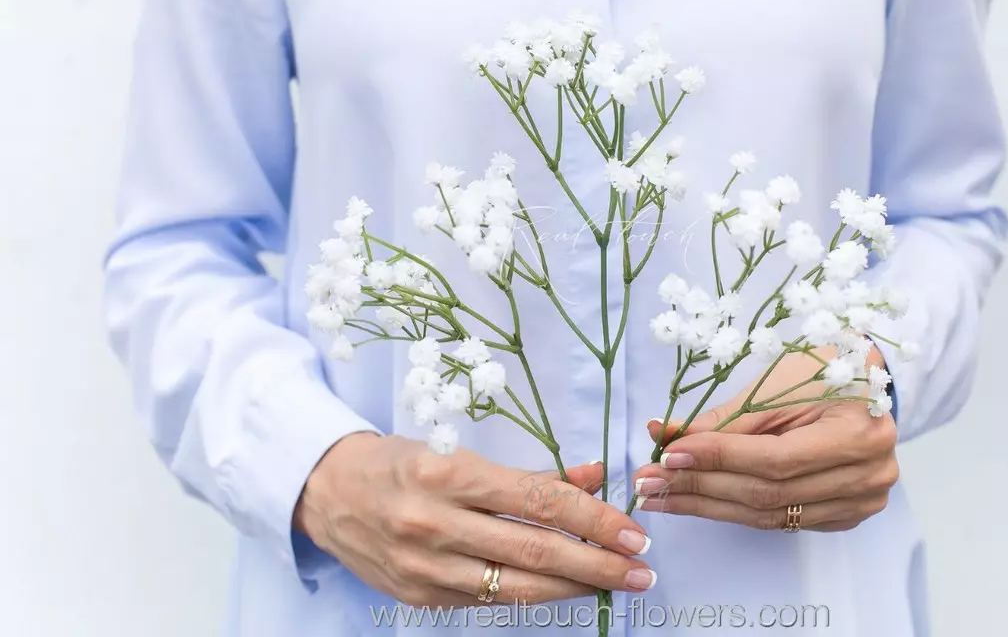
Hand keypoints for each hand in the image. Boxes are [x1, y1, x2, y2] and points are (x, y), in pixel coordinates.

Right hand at [295, 433, 655, 606]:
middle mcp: (434, 523)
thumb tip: (593, 474)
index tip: (631, 530)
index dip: (591, 518)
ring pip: (517, 586)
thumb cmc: (400, 461)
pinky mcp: (418, 597)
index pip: (536, 500)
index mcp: (447, 474)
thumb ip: (528, 470)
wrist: (325, 493)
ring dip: (575, 587)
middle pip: (534, 550)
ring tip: (616, 583)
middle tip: (641, 568)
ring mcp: (424, 567)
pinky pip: (489, 600)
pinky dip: (532, 594)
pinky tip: (564, 588)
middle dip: (598, 563)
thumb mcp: (459, 450)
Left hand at [632, 349, 897, 531]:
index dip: (719, 458)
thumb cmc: (823, 369)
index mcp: (858, 435)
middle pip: (768, 493)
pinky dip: (734, 510)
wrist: (870, 378)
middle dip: (701, 486)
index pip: (776, 459)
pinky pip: (781, 521)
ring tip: (660, 495)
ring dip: (707, 505)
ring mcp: (860, 501)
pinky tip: (696, 501)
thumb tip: (664, 436)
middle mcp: (867, 477)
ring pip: (769, 515)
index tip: (669, 453)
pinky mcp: (846, 514)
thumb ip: (726, 418)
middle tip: (649, 481)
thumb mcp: (776, 383)